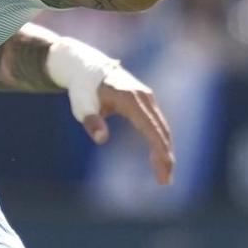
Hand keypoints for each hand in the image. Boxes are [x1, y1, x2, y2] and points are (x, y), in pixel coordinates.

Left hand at [89, 63, 175, 185]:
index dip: (159, 148)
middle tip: (165, 181)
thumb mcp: (81, 105)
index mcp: (130, 99)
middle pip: (162, 129)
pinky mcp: (147, 100)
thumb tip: (101, 139)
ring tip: (164, 175)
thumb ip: (91, 121)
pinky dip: (161, 141)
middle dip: (165, 156)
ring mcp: (147, 97)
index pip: (150, 127)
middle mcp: (144, 97)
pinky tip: (159, 157)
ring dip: (165, 150)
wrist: (87, 66)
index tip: (164, 167)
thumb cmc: (83, 89)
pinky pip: (158, 123)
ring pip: (163, 127)